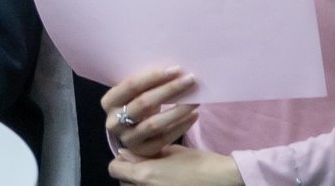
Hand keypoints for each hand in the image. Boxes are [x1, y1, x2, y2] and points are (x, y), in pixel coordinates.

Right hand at [100, 66, 200, 158]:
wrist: (132, 135)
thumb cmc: (135, 106)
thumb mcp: (133, 95)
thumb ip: (146, 85)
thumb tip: (175, 71)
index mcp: (109, 102)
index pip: (132, 85)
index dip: (155, 76)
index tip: (177, 69)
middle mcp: (114, 122)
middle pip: (144, 102)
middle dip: (170, 89)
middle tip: (190, 80)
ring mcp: (128, 139)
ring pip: (155, 123)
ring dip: (178, 110)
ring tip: (196, 100)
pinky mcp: (143, 151)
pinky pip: (165, 138)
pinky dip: (181, 126)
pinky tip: (193, 115)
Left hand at [107, 145, 241, 184]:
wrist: (220, 180)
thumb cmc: (197, 162)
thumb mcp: (171, 151)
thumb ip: (146, 153)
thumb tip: (125, 152)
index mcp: (143, 174)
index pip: (114, 169)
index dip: (120, 160)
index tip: (130, 155)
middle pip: (122, 183)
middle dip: (128, 174)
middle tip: (143, 165)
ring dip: (137, 183)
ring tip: (154, 175)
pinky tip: (162, 182)